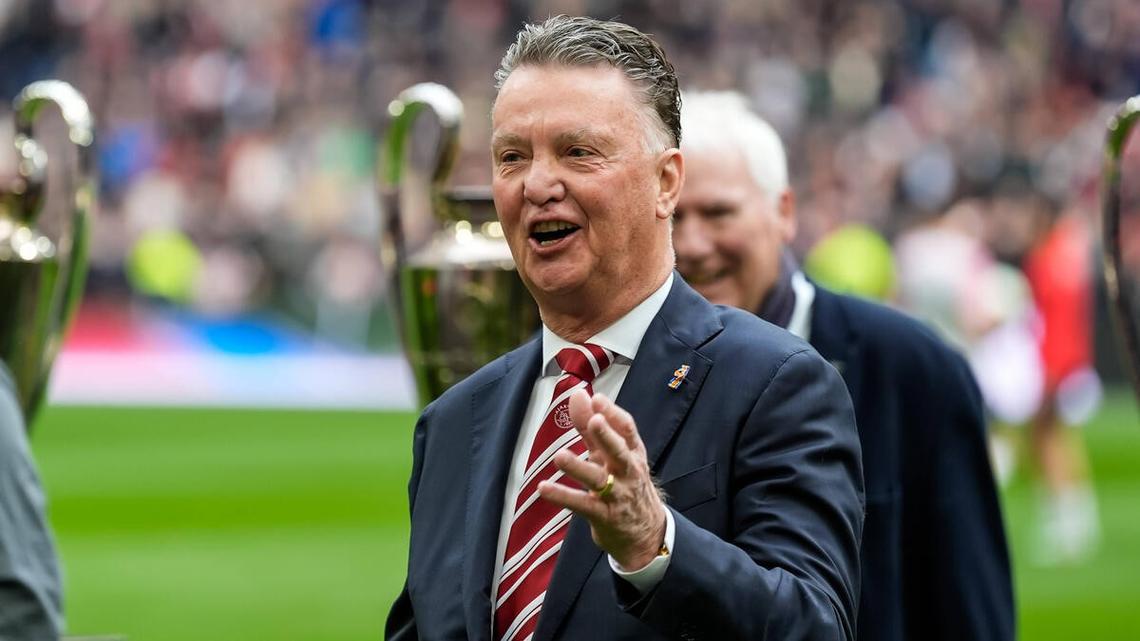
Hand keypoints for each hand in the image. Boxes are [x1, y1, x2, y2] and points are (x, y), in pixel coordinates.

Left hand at [537, 389, 666, 569]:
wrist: (647, 533)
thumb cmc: (625, 484)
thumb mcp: (611, 456)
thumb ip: (591, 427)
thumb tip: (578, 395)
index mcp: (632, 453)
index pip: (627, 430)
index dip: (613, 413)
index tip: (597, 399)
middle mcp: (627, 472)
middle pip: (619, 451)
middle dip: (607, 436)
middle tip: (595, 420)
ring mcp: (616, 495)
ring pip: (597, 479)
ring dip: (578, 468)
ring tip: (559, 457)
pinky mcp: (603, 515)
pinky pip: (582, 505)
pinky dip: (562, 496)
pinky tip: (543, 488)